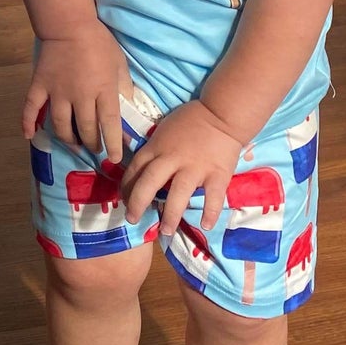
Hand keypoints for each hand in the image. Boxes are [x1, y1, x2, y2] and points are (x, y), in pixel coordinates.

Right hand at [25, 24, 128, 161]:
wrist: (69, 24)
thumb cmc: (99, 42)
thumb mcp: (120, 63)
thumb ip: (124, 87)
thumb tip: (128, 108)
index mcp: (103, 90)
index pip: (109, 125)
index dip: (112, 144)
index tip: (114, 158)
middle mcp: (80, 96)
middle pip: (85, 129)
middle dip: (91, 143)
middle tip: (94, 148)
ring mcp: (57, 92)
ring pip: (61, 125)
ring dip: (68, 139)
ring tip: (74, 144)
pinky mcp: (40, 86)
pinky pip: (31, 108)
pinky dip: (28, 122)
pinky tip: (28, 135)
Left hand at [120, 98, 246, 238]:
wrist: (222, 113)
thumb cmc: (191, 119)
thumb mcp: (164, 129)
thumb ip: (155, 148)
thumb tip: (142, 168)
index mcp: (157, 146)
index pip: (136, 168)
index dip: (127, 186)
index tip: (123, 199)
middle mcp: (172, 159)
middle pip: (149, 182)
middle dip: (137, 203)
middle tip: (131, 219)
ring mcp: (195, 168)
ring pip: (178, 194)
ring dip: (170, 215)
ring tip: (164, 231)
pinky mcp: (217, 175)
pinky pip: (212, 197)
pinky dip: (209, 212)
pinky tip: (205, 225)